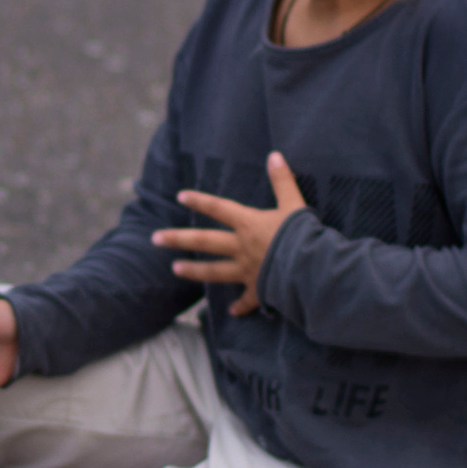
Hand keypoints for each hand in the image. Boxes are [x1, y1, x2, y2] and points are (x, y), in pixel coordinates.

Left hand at [153, 151, 306, 316]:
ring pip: (215, 271)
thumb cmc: (302, 234)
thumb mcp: (294, 203)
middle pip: (205, 241)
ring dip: (194, 271)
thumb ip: (283, 180)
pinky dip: (241, 306)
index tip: (180, 196)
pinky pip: (247, 300)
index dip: (200, 200)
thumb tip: (275, 155)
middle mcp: (242, 247)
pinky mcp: (259, 290)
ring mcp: (247, 270)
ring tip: (174, 269)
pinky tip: (232, 312)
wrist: (310, 268)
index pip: (219, 208)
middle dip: (178, 239)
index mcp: (248, 224)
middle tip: (155, 239)